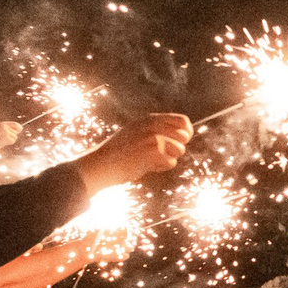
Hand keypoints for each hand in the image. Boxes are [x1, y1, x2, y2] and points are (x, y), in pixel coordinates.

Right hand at [0, 120, 21, 159]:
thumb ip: (7, 129)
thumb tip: (19, 129)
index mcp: (2, 124)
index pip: (16, 124)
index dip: (19, 128)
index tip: (19, 131)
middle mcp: (5, 127)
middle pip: (16, 132)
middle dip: (12, 136)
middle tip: (2, 138)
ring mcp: (6, 132)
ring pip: (15, 137)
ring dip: (10, 140)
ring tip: (0, 140)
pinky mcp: (6, 138)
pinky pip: (13, 141)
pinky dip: (9, 143)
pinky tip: (2, 143)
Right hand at [76, 114, 193, 191]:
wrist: (101, 164)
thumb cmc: (119, 152)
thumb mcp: (136, 132)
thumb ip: (156, 129)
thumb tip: (184, 134)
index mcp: (150, 119)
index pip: (183, 121)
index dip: (186, 133)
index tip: (180, 142)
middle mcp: (153, 125)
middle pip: (184, 137)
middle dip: (176, 148)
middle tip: (160, 154)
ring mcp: (154, 137)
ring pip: (179, 150)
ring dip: (168, 159)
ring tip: (150, 160)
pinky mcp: (153, 152)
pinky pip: (171, 162)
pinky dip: (161, 167)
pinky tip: (146, 167)